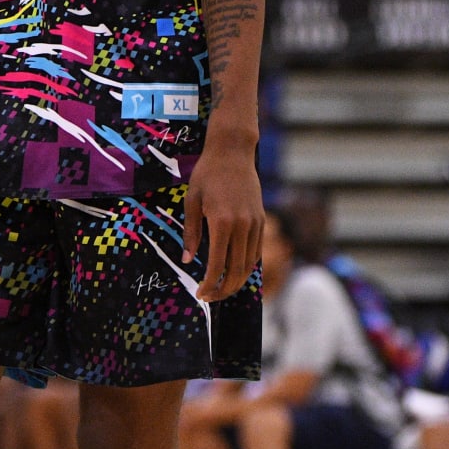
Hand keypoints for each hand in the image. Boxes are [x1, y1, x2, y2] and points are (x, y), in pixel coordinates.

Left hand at [183, 139, 263, 302]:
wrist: (232, 151)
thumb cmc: (207, 174)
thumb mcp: (192, 201)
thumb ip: (191, 233)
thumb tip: (187, 260)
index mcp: (222, 222)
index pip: (218, 265)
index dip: (210, 283)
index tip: (200, 293)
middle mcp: (242, 226)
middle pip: (237, 270)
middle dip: (224, 289)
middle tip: (210, 298)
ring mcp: (255, 223)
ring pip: (249, 264)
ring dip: (237, 281)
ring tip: (222, 289)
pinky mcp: (261, 219)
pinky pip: (256, 251)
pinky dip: (247, 266)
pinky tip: (235, 271)